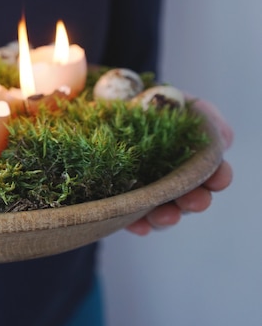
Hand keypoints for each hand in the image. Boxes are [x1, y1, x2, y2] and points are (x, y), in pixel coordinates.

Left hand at [126, 98, 233, 234]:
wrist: (101, 105)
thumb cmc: (143, 103)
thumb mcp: (173, 101)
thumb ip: (202, 115)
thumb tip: (224, 139)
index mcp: (190, 157)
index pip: (212, 172)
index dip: (219, 177)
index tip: (218, 178)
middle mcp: (172, 179)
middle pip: (190, 198)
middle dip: (195, 201)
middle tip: (194, 201)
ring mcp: (148, 193)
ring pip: (163, 213)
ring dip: (167, 217)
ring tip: (165, 215)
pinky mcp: (121, 201)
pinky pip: (130, 219)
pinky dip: (136, 224)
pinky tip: (138, 225)